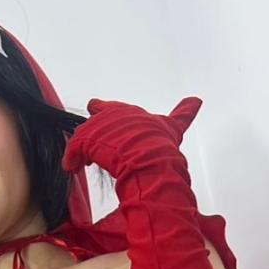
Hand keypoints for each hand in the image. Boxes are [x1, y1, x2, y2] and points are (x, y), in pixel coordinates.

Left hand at [61, 97, 202, 185]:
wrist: (151, 157)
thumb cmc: (162, 144)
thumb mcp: (172, 128)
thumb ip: (183, 114)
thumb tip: (197, 100)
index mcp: (129, 112)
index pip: (111, 109)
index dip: (104, 118)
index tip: (97, 119)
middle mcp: (112, 115)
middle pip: (94, 122)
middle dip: (92, 135)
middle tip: (93, 151)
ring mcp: (98, 127)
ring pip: (83, 136)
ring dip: (81, 150)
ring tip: (82, 163)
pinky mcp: (86, 140)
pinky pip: (73, 149)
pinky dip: (71, 159)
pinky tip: (72, 168)